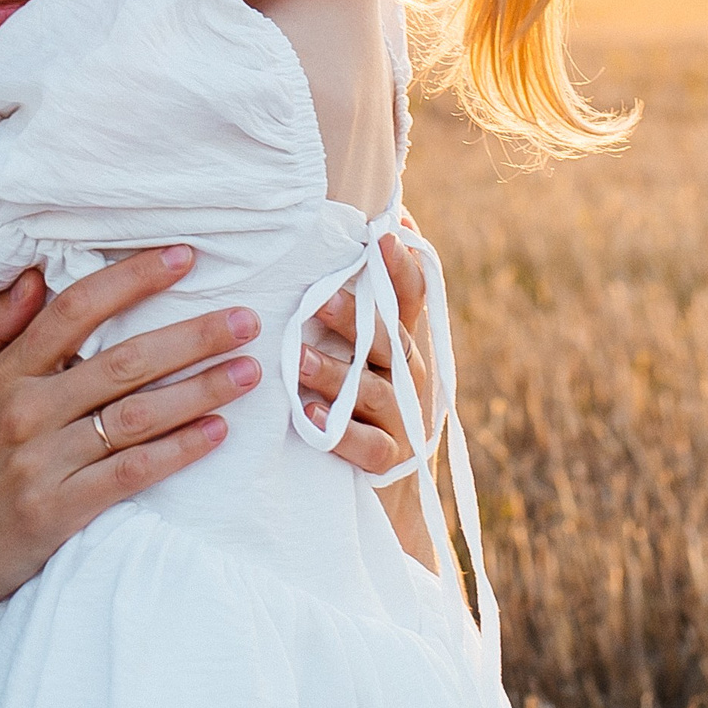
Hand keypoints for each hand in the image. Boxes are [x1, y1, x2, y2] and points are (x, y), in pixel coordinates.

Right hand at [0, 247, 260, 640]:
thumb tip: (33, 276)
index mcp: (2, 376)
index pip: (74, 311)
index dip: (132, 279)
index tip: (182, 258)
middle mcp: (26, 413)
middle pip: (124, 361)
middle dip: (193, 336)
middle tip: (246, 318)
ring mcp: (44, 463)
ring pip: (138, 416)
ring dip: (201, 390)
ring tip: (249, 371)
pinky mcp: (61, 511)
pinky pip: (132, 473)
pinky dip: (178, 451)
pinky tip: (216, 431)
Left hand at [296, 232, 434, 476]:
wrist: (383, 490)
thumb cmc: (363, 402)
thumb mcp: (368, 348)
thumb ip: (373, 294)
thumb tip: (393, 217)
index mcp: (402, 342)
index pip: (410, 298)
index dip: (401, 269)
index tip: (383, 237)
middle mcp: (409, 375)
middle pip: (389, 340)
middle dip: (354, 320)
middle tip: (318, 300)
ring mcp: (403, 418)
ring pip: (372, 390)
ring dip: (334, 375)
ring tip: (297, 361)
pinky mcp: (390, 459)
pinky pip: (369, 445)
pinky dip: (341, 433)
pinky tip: (311, 418)